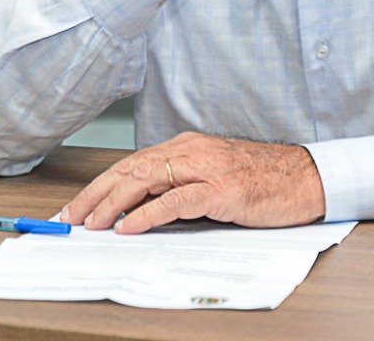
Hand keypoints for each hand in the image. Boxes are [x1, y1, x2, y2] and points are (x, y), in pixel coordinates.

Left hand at [59, 132, 325, 234]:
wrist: (305, 177)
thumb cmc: (262, 179)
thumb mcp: (212, 176)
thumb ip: (179, 184)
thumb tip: (138, 208)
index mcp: (186, 146)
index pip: (130, 164)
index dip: (98, 186)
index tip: (75, 207)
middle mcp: (191, 151)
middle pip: (129, 169)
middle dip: (94, 195)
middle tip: (68, 218)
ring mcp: (206, 168)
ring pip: (146, 180)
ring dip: (113, 204)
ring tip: (90, 223)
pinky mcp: (221, 189)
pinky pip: (175, 200)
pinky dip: (147, 214)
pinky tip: (129, 227)